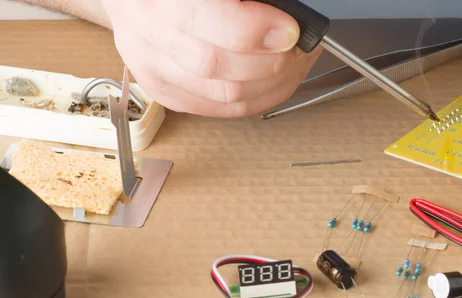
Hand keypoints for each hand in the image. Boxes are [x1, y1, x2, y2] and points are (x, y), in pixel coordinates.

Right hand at [100, 0, 321, 117]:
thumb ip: (247, 1)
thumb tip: (287, 25)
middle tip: (301, 51)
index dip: (258, 33)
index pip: (212, 26)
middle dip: (273, 64)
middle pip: (219, 68)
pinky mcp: (163, 92)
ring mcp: (153, 69)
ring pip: (223, 96)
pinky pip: (216, 110)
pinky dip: (254, 101)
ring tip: (295, 68)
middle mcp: (149, 35)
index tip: (291, 31)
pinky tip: (273, 85)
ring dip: (272, 87)